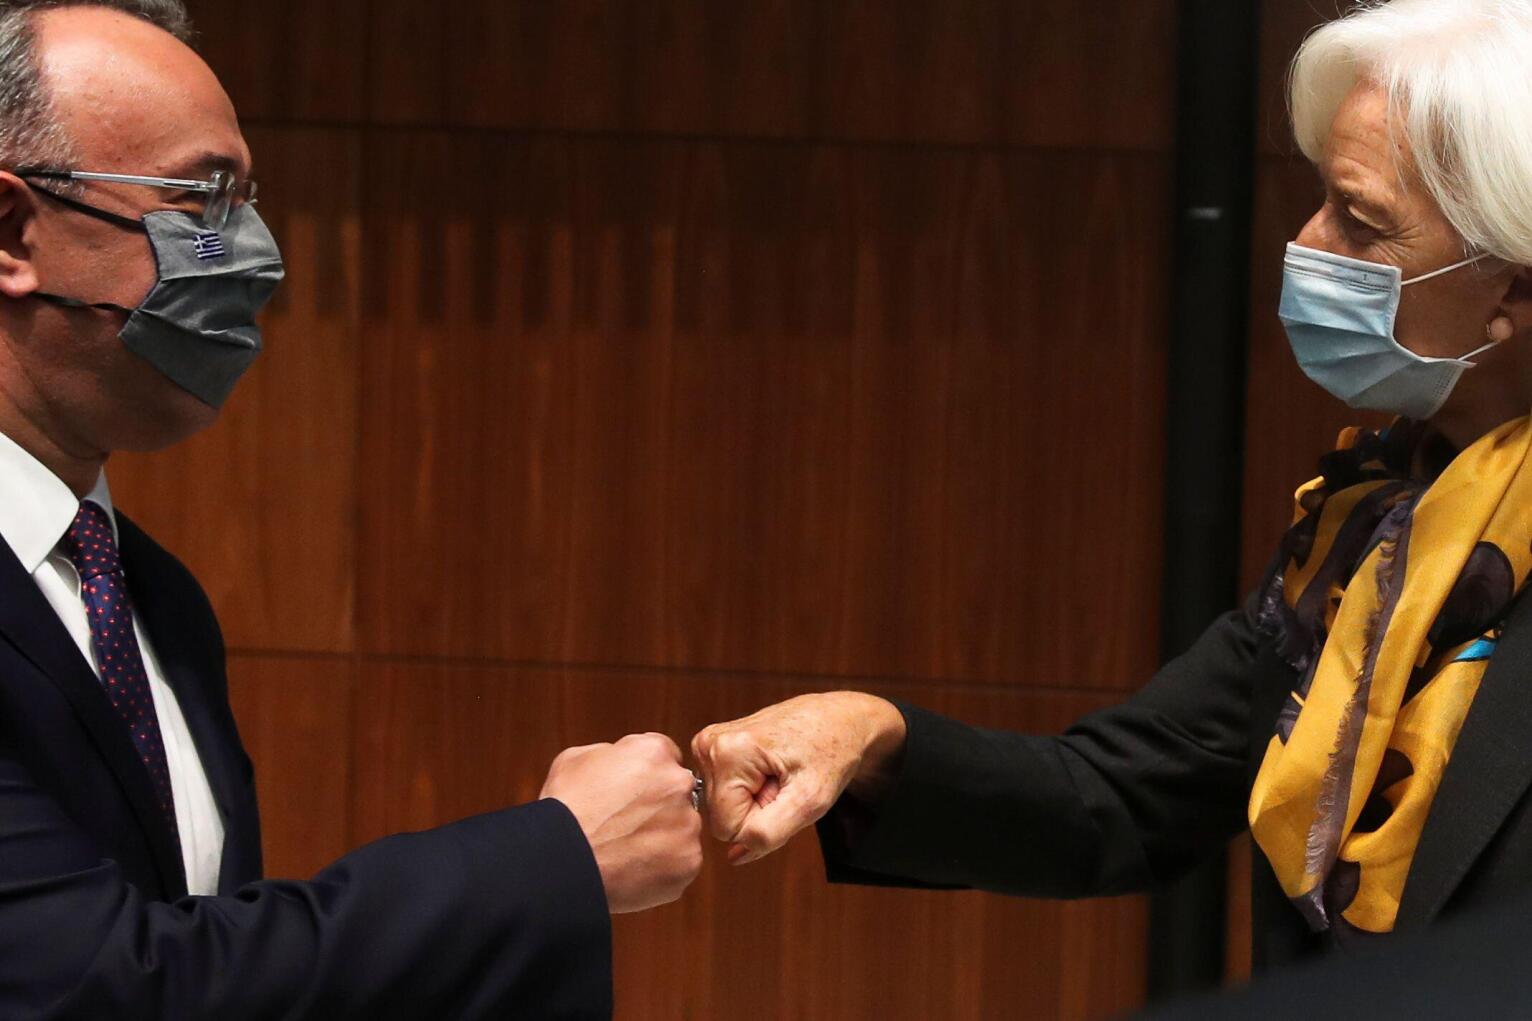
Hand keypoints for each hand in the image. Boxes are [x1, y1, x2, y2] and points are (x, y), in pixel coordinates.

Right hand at [540, 733, 703, 913]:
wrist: (562, 861)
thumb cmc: (564, 809)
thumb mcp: (577, 758)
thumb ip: (611, 753)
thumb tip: (621, 762)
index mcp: (655, 752)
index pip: (665, 756)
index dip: (645, 774)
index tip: (631, 792)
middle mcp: (679, 784)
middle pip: (677, 792)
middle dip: (659, 804)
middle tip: (627, 823)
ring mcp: (688, 824)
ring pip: (682, 828)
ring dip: (663, 837)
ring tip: (627, 850)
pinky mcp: (689, 861)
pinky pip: (681, 862)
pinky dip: (663, 868)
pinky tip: (635, 870)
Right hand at [691, 693, 906, 864]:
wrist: (839, 718)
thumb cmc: (831, 752)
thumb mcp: (810, 801)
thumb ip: (769, 834)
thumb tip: (734, 856)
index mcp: (726, 753)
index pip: (725, 828)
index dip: (761, 820)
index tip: (785, 791)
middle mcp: (709, 744)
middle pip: (720, 817)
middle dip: (756, 809)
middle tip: (784, 783)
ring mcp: (708, 743)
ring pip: (721, 807)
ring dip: (754, 800)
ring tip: (779, 774)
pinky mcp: (713, 746)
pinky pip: (724, 792)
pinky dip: (749, 789)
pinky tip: (769, 769)